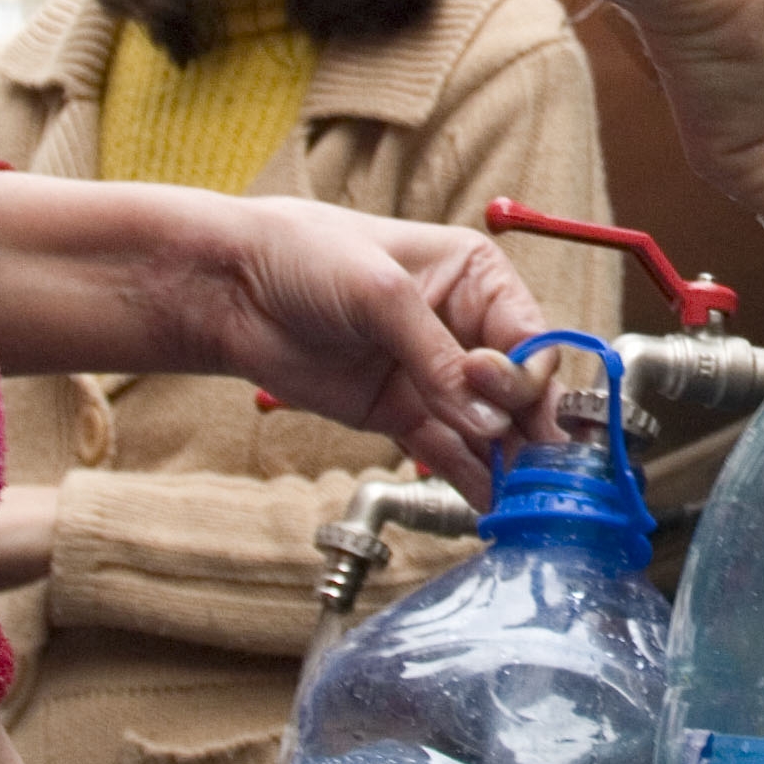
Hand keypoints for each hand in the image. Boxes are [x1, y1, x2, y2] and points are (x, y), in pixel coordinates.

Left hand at [0, 177, 544, 496]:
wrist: (231, 287)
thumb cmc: (306, 256)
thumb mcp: (379, 294)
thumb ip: (435, 357)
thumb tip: (484, 417)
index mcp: (478, 278)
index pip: (530, 338)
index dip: (532, 381)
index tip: (519, 414)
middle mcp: (466, 327)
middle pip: (518, 390)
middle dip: (526, 430)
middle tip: (533, 472)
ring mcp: (434, 375)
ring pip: (488, 428)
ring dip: (505, 464)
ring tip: (523, 503)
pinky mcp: (401, 413)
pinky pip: (449, 451)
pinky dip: (470, 479)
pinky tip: (491, 507)